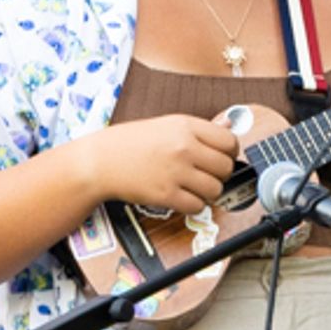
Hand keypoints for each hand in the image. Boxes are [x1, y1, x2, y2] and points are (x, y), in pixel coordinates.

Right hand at [91, 114, 239, 214]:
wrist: (101, 160)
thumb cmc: (130, 142)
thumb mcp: (166, 124)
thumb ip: (200, 128)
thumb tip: (228, 124)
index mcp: (186, 126)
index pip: (229, 141)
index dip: (229, 153)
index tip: (222, 157)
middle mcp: (184, 147)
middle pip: (225, 167)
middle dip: (220, 174)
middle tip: (207, 174)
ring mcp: (175, 171)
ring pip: (215, 189)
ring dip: (208, 192)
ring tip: (193, 187)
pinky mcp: (166, 194)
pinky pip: (197, 206)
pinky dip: (194, 205)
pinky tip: (183, 197)